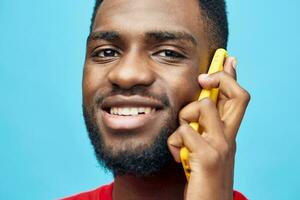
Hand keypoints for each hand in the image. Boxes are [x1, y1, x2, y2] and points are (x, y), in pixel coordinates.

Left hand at [167, 57, 249, 199]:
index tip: (228, 60)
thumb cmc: (203, 177)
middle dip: (221, 79)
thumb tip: (194, 109)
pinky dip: (174, 143)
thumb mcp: (205, 149)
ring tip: (182, 140)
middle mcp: (230, 138)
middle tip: (204, 79)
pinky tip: (177, 158)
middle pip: (238, 95)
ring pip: (202, 107)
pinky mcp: (209, 157)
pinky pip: (184, 132)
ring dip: (185, 119)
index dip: (232, 77)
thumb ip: (203, 130)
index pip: (238, 99)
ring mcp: (222, 147)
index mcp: (228, 135)